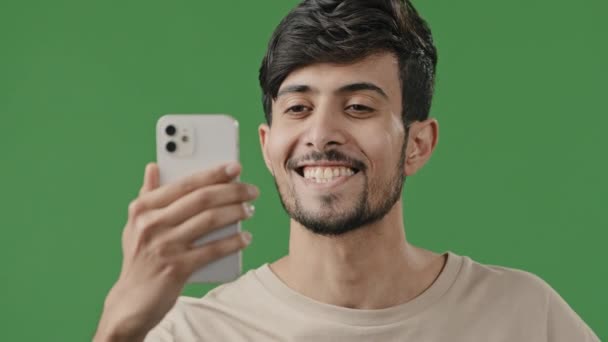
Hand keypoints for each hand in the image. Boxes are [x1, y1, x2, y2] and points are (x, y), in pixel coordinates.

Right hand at [94, 162, 257, 341]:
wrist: (131, 301)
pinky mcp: (177, 269)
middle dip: (232, 191)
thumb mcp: (135, 224)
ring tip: (249, 210)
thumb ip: (147, 194)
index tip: (235, 167)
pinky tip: (245, 237)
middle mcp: (151, 224)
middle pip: (201, 199)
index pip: (185, 183)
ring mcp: (164, 247)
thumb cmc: (140, 256)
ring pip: (209, 221)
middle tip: (251, 190)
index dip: (213, 173)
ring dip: (235, 213)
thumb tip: (154, 166)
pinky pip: (213, 250)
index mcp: (142, 208)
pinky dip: (233, 242)